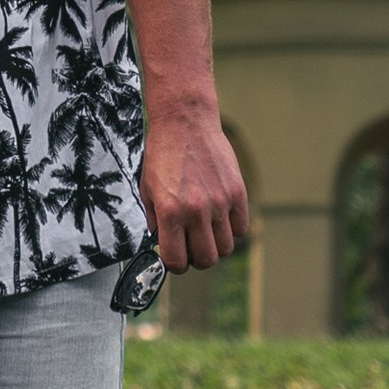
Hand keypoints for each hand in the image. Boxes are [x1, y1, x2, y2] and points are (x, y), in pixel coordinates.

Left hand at [142, 98, 249, 271]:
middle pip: (206, 260)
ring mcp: (220, 203)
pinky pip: (241, 228)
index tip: (175, 257)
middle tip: (192, 246)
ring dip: (215, 245)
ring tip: (206, 231)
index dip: (175, 265)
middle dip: (197, 259)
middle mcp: (196, 211)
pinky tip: (220, 217)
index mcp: (170, 212)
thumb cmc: (163, 154)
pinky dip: (232, 229)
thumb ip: (155, 220)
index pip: (176, 261)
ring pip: (226, 248)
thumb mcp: (147, 189)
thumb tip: (162, 243)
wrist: (185, 123)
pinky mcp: (237, 193)